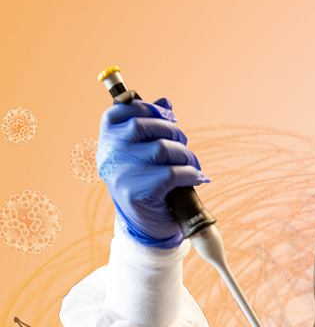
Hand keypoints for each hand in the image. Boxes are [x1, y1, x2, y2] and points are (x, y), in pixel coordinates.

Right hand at [97, 98, 209, 247]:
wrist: (145, 225)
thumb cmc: (146, 182)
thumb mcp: (142, 153)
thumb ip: (150, 125)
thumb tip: (166, 101)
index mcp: (107, 138)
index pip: (123, 109)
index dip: (150, 108)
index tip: (169, 116)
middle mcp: (109, 153)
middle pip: (147, 126)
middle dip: (174, 133)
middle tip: (184, 148)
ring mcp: (121, 173)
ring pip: (162, 148)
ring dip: (185, 156)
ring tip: (191, 165)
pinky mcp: (136, 192)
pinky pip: (172, 173)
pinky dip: (190, 174)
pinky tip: (195, 178)